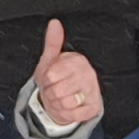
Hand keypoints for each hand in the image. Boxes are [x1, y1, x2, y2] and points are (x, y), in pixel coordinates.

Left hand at [26, 19, 101, 133]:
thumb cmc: (59, 77)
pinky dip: (66, 114)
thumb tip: (54, 23)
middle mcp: (88, 74)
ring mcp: (92, 91)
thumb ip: (53, 41)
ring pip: (65, 103)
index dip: (45, 80)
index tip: (50, 78)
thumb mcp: (51, 59)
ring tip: (61, 98)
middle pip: (56, 91)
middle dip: (50, 94)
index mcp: (77, 61)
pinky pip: (72, 115)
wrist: (70, 98)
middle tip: (54, 90)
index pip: (51, 75)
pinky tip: (68, 107)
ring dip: (57, 105)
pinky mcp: (93, 108)